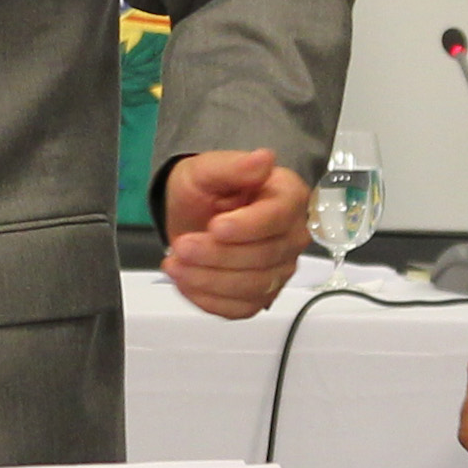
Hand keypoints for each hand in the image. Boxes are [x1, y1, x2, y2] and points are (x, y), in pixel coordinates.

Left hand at [161, 149, 312, 318]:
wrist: (193, 216)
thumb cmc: (206, 189)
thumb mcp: (208, 169)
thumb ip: (233, 166)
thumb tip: (264, 159)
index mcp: (288, 197)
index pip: (278, 218)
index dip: (247, 227)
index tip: (215, 226)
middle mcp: (291, 236)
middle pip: (264, 257)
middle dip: (217, 254)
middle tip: (182, 245)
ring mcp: (279, 269)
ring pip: (252, 287)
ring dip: (208, 279)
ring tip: (175, 263)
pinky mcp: (261, 295)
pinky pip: (241, 309)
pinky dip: (209, 299)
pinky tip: (186, 281)